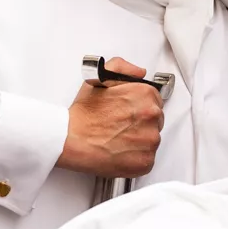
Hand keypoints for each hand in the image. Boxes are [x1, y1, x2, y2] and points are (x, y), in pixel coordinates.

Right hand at [58, 57, 163, 179]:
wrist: (71, 139)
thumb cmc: (84, 115)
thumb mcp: (100, 78)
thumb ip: (122, 67)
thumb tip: (139, 72)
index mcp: (145, 94)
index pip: (155, 100)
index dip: (139, 107)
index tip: (128, 113)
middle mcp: (151, 115)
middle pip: (156, 120)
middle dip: (141, 123)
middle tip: (120, 126)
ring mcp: (150, 140)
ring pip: (152, 139)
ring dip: (139, 141)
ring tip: (118, 139)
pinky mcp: (145, 161)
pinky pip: (147, 159)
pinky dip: (136, 158)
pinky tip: (120, 151)